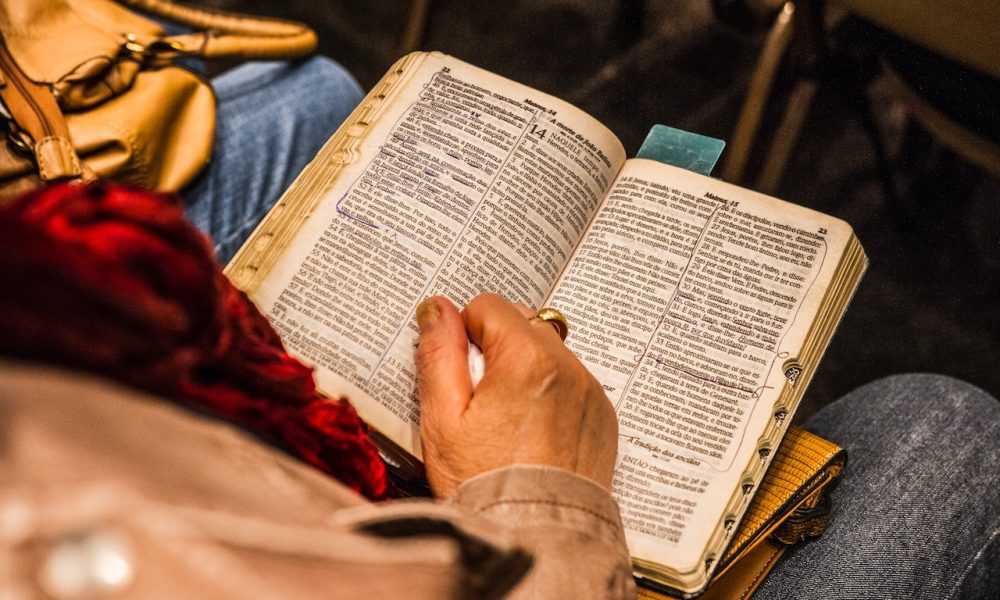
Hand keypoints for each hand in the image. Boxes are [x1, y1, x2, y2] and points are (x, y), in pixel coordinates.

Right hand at [415, 293, 617, 497]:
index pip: (488, 306)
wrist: (537, 539)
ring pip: (548, 352)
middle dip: (496, 347)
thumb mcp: (443, 418)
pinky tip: (531, 432)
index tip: (459, 374)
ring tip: (505, 420)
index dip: (465, 334)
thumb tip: (437, 308)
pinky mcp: (602, 417)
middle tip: (479, 399)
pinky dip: (550, 393)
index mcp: (526, 358)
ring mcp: (590, 392)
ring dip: (525, 369)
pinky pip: (571, 382)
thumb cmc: (482, 484)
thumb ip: (439, 353)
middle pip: (522, 323)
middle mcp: (567, 366)